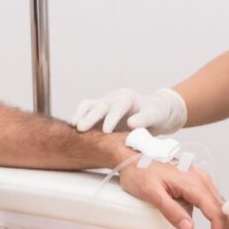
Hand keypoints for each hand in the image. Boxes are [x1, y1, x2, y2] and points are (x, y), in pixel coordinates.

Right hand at [72, 87, 187, 134]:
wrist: (152, 111)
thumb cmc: (154, 113)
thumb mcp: (154, 115)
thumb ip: (144, 119)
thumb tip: (131, 124)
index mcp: (127, 97)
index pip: (117, 106)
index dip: (111, 118)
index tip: (106, 131)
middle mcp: (113, 98)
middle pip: (99, 105)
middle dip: (90, 117)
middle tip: (81, 128)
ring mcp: (104, 103)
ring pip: (89, 104)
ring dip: (81, 114)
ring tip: (74, 126)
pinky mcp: (99, 111)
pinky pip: (86, 110)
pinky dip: (79, 117)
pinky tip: (73, 128)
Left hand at [117, 156, 228, 228]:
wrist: (132, 157)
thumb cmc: (139, 171)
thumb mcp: (151, 193)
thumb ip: (171, 210)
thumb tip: (189, 227)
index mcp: (193, 182)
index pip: (216, 212)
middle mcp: (201, 179)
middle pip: (223, 211)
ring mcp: (200, 179)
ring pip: (221, 206)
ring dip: (221, 227)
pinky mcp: (197, 182)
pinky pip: (214, 201)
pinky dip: (216, 218)